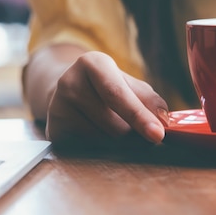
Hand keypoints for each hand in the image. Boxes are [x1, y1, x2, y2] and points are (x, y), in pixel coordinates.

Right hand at [45, 51, 168, 148]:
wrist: (69, 89)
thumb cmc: (108, 87)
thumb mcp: (129, 84)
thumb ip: (149, 99)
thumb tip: (162, 120)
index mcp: (93, 63)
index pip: (117, 94)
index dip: (139, 116)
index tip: (157, 135)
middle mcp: (69, 82)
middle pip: (114, 125)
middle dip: (134, 136)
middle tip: (141, 132)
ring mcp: (57, 107)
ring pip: (103, 141)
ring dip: (119, 144)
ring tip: (115, 128)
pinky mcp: (54, 130)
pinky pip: (88, 151)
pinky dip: (101, 149)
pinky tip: (98, 133)